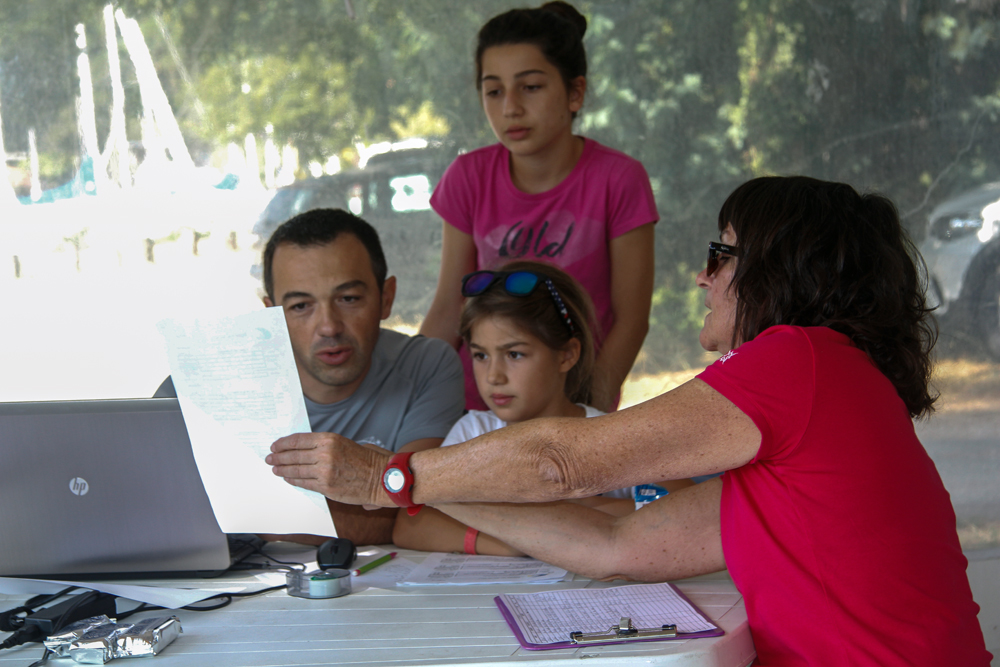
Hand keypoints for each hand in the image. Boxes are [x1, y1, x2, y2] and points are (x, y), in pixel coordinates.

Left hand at [266, 432, 392, 506]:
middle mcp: (325, 454)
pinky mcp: (326, 487)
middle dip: (279, 457)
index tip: (275, 446)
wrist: (380, 478)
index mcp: (329, 439)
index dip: (283, 443)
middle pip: (294, 455)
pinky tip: (288, 478)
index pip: (298, 440)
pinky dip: (293, 480)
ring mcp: (324, 471)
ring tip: (275, 469)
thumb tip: (302, 450)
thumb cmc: (365, 460)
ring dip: (282, 469)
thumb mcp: (344, 444)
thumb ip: (324, 446)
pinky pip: (304, 483)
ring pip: (296, 470)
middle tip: (270, 458)